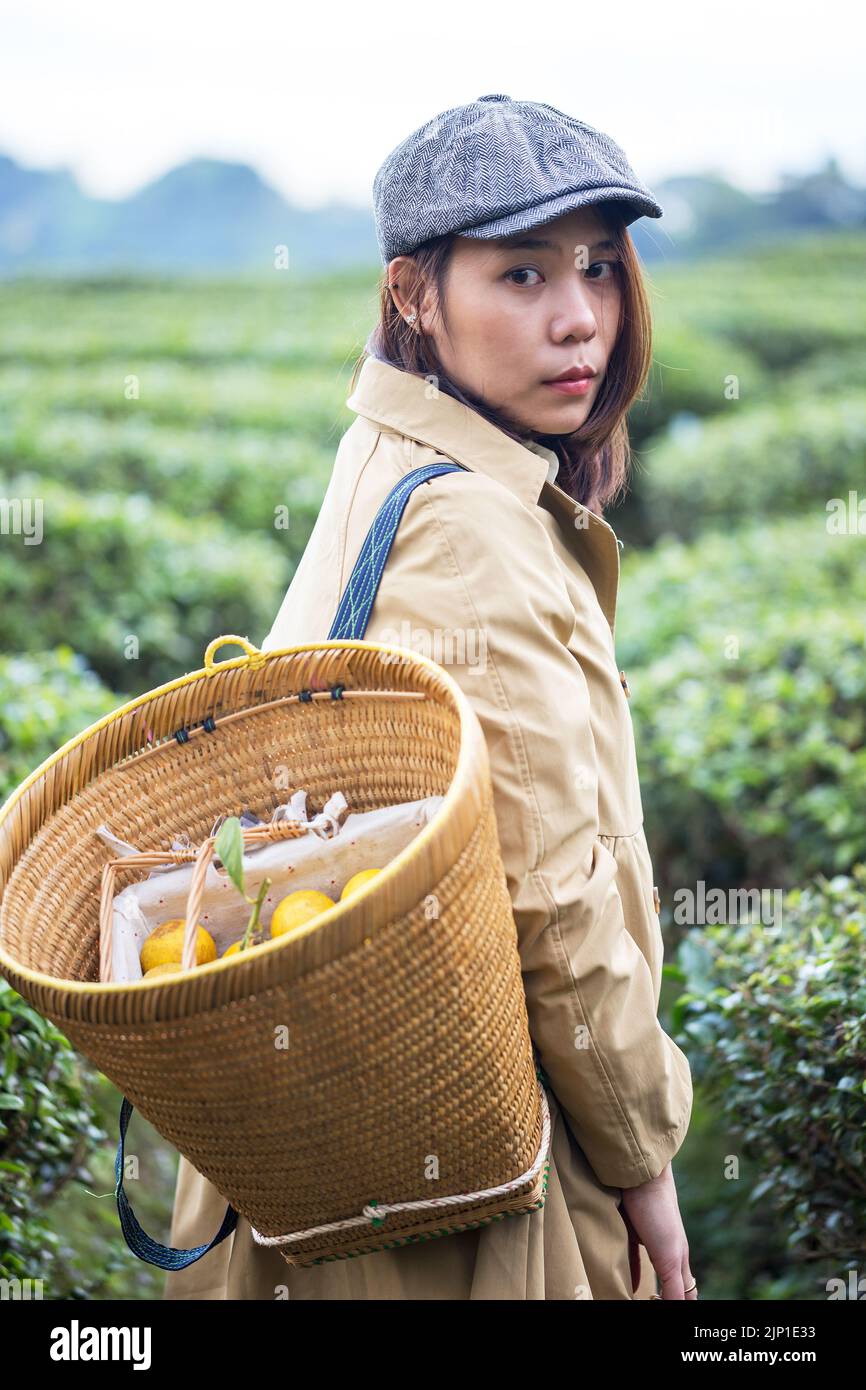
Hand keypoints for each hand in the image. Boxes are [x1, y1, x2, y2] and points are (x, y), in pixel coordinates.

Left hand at [619, 1162, 695, 1299]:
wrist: (640, 1177)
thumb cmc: (658, 1214)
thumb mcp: (668, 1256)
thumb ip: (674, 1285)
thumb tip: (677, 1309)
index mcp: (679, 1258)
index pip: (688, 1291)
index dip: (686, 1306)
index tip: (679, 1316)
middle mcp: (667, 1250)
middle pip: (673, 1282)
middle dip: (670, 1298)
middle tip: (659, 1305)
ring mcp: (649, 1240)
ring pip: (653, 1270)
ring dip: (650, 1287)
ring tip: (642, 1300)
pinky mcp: (630, 1230)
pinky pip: (632, 1258)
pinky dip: (632, 1273)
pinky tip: (628, 1283)